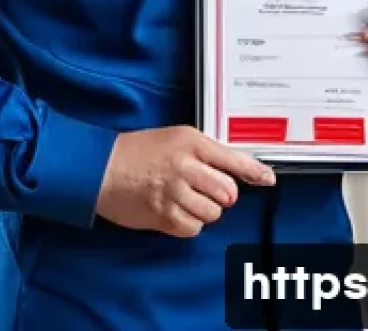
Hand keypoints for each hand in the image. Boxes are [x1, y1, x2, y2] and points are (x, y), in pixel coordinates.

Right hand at [94, 126, 275, 237]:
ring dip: (202, 210)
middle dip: (219, 194)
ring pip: (213, 212)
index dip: (255, 172)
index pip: (232, 159)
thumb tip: (235, 171)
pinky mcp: (165, 214)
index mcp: (189, 142)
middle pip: (228, 192)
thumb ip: (203, 152)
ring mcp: (175, 191)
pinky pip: (194, 228)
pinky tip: (173, 209)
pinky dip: (187, 223)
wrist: (99, 167)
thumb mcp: (172, 139)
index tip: (267, 179)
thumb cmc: (134, 152)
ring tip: (182, 198)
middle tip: (201, 188)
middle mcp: (185, 165)